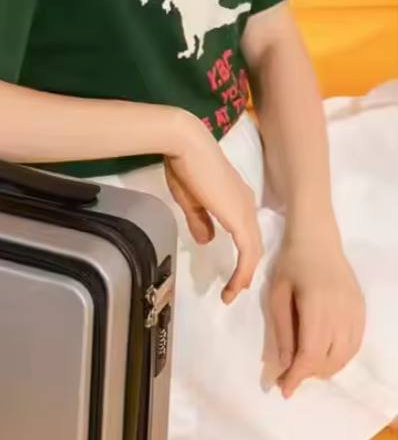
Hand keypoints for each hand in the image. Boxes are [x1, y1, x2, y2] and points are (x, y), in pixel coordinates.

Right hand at [166, 111, 263, 303]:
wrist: (185, 145)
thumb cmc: (185, 166)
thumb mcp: (191, 200)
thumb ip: (200, 221)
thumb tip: (206, 240)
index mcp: (236, 200)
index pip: (245, 233)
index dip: (242, 256)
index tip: (231, 274)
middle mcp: (245, 205)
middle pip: (253, 245)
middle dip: (245, 271)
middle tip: (232, 291)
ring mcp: (244, 210)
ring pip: (253, 250)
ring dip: (244, 275)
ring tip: (232, 293)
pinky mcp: (238, 216)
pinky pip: (248, 250)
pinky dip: (244, 269)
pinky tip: (236, 283)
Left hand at [268, 234, 364, 397]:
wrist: (317, 239)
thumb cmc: (290, 265)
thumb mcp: (277, 296)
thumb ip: (282, 330)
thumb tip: (285, 363)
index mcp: (317, 307)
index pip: (311, 354)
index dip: (298, 376)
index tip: (284, 389)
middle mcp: (341, 312)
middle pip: (330, 359)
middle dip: (309, 375)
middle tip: (289, 378)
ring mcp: (356, 311)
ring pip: (346, 355)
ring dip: (326, 369)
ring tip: (305, 369)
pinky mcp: (362, 309)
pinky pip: (355, 343)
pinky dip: (340, 357)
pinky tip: (325, 357)